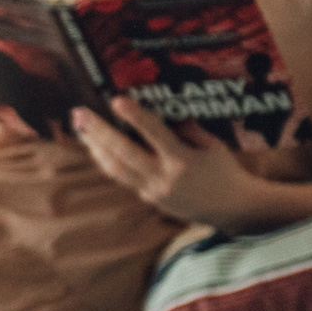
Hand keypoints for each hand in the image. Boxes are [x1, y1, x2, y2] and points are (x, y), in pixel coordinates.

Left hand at [72, 99, 258, 227]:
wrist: (232, 209)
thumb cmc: (224, 171)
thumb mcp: (212, 145)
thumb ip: (187, 129)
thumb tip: (163, 110)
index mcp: (183, 160)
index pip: (154, 133)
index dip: (134, 116)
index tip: (116, 100)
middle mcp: (164, 178)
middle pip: (124, 153)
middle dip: (99, 132)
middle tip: (79, 114)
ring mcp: (154, 191)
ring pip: (116, 169)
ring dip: (95, 148)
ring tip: (81, 130)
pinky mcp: (149, 199)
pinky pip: (123, 178)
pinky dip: (108, 162)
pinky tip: (97, 148)